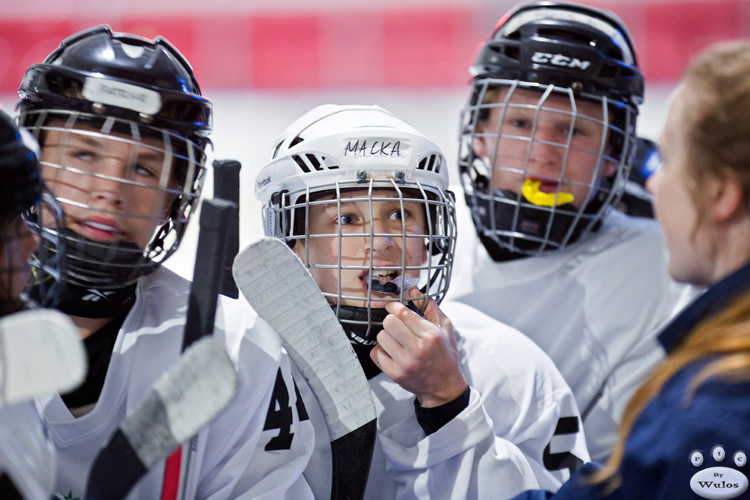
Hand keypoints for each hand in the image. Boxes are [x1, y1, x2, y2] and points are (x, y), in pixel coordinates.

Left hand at [370, 288, 467, 407]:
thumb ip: (430, 307)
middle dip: (391, 321)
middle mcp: (418, 348)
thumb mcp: (445, 329)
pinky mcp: (395, 374)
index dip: (394, 306)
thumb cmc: (445, 356)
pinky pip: (376, 353)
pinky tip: (392, 352)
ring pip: (381, 337)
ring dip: (386, 336)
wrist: (444, 387)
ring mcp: (405, 363)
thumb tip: (413, 290)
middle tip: (397, 326)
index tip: (393, 307)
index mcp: (431, 335)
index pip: (402, 312)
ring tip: (396, 341)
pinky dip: (381, 351)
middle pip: (389, 322)